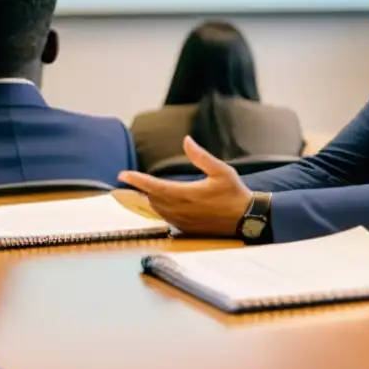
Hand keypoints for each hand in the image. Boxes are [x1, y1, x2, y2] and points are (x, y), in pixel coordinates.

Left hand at [119, 136, 252, 236]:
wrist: (246, 219)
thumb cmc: (234, 193)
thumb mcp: (221, 170)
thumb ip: (201, 156)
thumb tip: (186, 140)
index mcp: (186, 194)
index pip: (155, 186)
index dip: (137, 180)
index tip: (123, 175)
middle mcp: (180, 209)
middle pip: (151, 200)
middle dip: (139, 190)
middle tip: (126, 183)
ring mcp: (182, 221)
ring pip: (156, 210)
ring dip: (148, 201)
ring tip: (139, 192)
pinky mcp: (186, 229)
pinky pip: (165, 219)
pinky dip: (158, 210)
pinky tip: (159, 204)